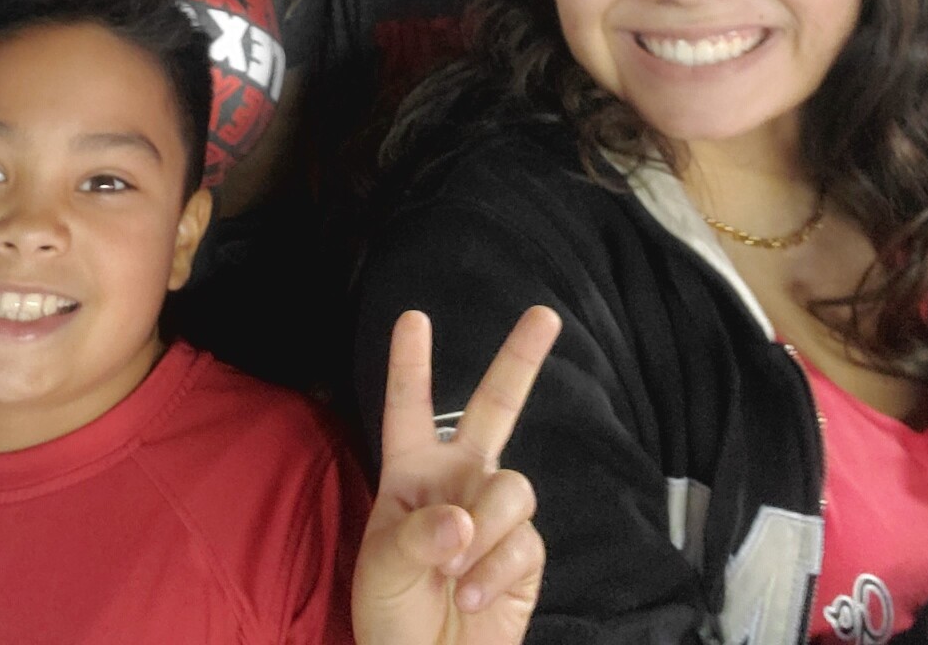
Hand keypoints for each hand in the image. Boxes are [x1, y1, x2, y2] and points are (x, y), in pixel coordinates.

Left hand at [352, 306, 562, 644]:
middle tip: (544, 315)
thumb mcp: (383, 567)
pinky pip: (524, 543)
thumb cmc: (391, 613)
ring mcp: (495, 513)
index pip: (409, 408)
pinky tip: (473, 596)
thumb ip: (418, 534)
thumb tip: (463, 520)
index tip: (414, 319)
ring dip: (485, 532)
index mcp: (411, 472)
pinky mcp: (524, 552)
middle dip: (520, 359)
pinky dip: (496, 572)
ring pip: (514, 486)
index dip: (410, 364)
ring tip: (456, 572)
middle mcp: (458, 480)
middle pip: (497, 407)